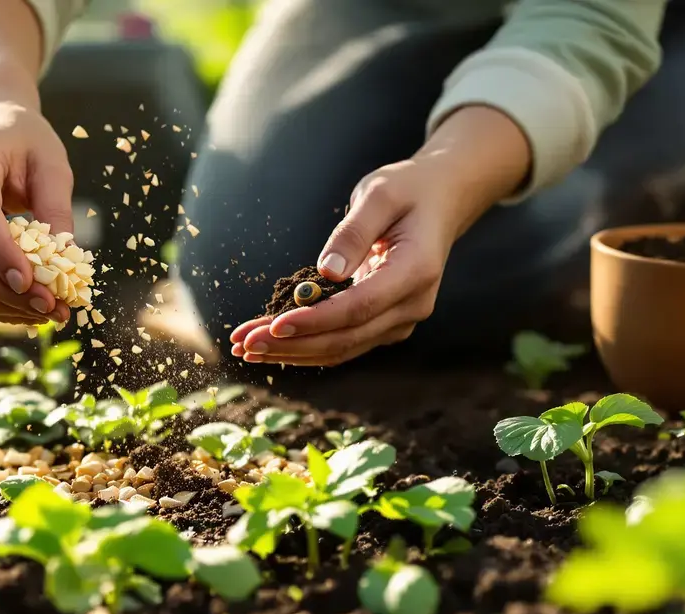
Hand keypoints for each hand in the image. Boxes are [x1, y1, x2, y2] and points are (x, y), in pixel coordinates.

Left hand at [229, 161, 457, 364]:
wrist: (440, 201)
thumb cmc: (408, 191)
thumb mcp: (380, 195)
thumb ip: (354, 232)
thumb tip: (326, 273)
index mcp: (416, 271)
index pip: (360, 307)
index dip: (315, 320)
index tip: (274, 325)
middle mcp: (413, 304)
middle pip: (346, 338)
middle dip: (291, 344)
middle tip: (244, 344)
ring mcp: (400, 319)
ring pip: (341, 348)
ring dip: (292, 352)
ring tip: (246, 348)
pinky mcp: (384, 324)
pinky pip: (343, 343)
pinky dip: (305, 346)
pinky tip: (270, 344)